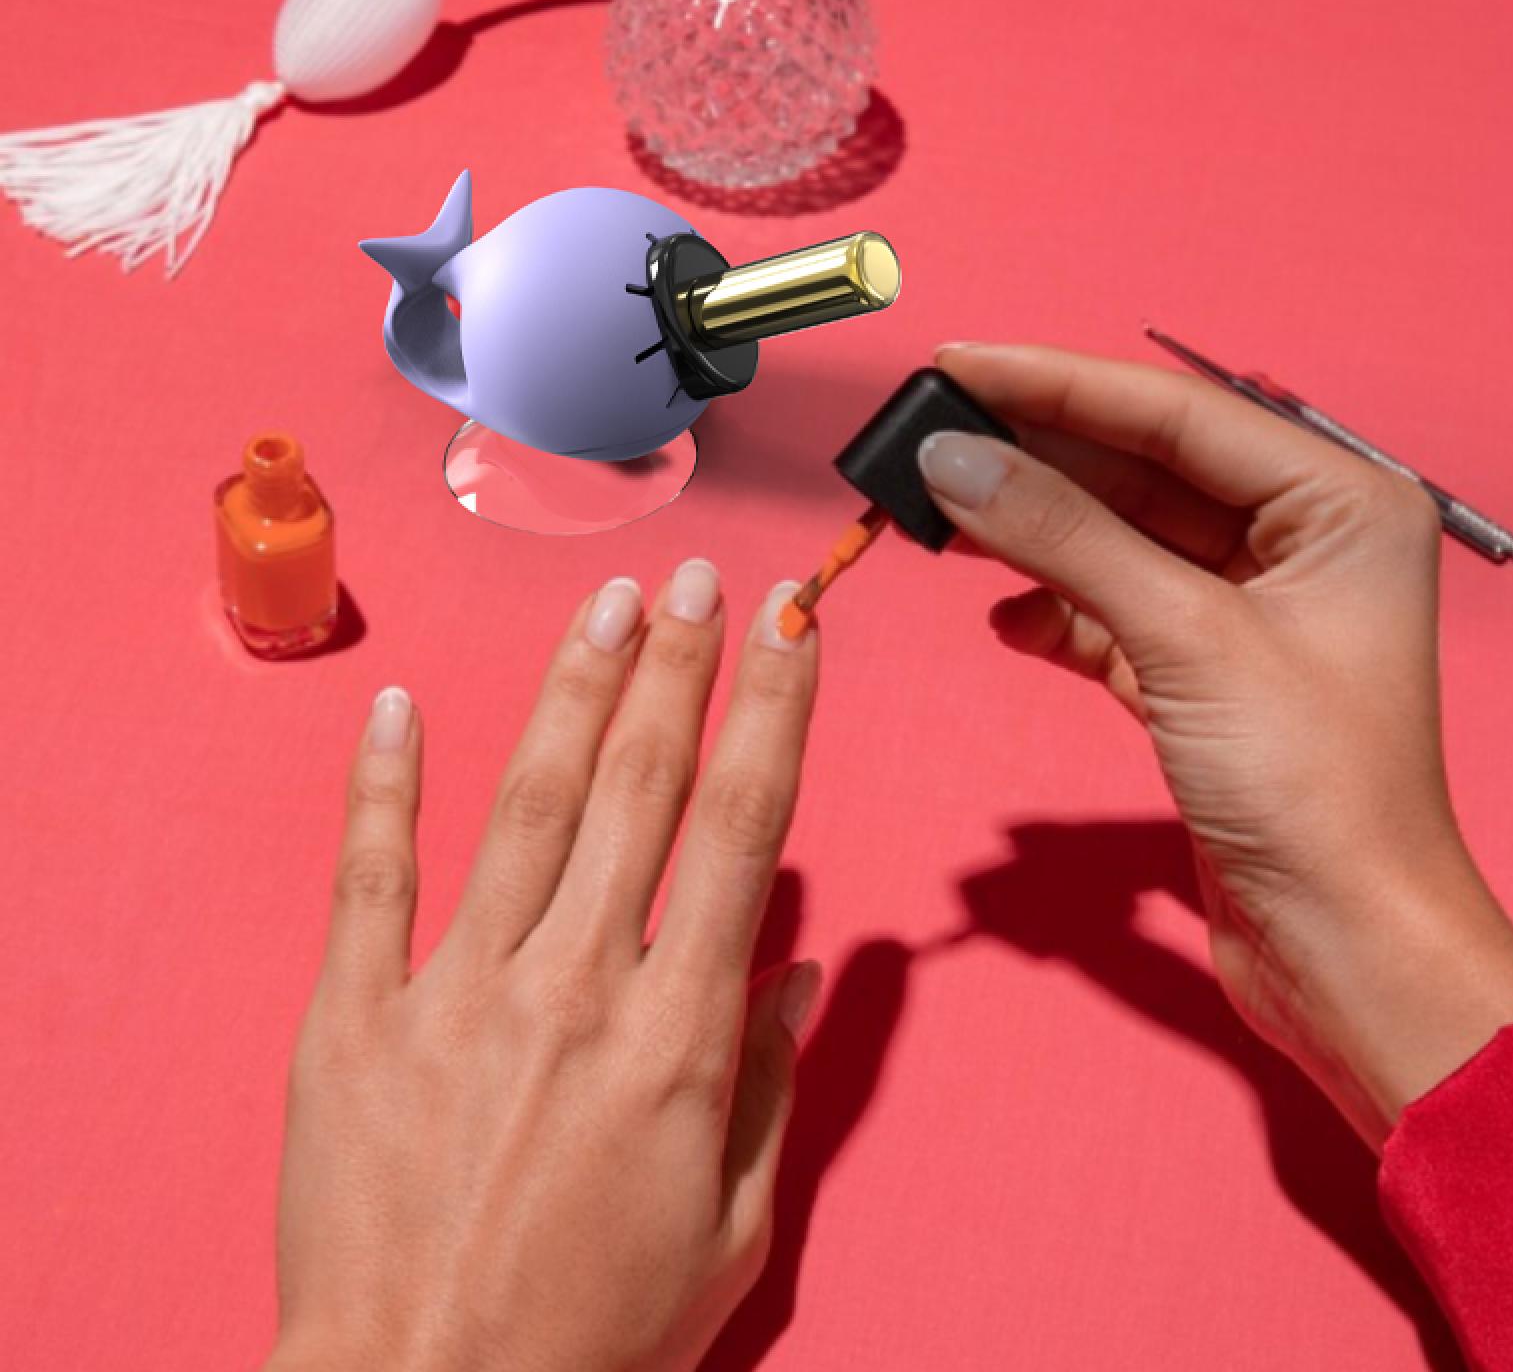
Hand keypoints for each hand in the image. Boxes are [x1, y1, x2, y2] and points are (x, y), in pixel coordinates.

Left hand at [268, 564, 822, 1371]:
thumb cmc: (591, 1336)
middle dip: (680, 663)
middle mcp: (575, 985)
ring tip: (608, 604)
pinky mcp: (355, 1018)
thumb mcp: (728, 1230)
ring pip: (529, 803)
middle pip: (641, 784)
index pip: (741, 828)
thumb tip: (797, 970)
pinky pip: (370, 877)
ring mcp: (456, 991)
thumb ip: (768, 1085)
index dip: (774, 711)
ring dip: (575, 691)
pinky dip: (383, 783)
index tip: (794, 629)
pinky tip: (398, 704)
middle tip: (701, 577)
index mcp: (677, 1034)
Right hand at [922, 343, 1512, 1145]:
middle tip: (929, 434)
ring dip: (1031, 533)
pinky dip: (1056, 611)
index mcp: (1339, 504)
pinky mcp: (1204, 674)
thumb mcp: (1185, 641)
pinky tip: (1006, 616)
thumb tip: (954, 463)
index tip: (957, 364)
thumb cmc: (1316, 795)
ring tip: (940, 515)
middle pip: (1141, 469)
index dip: (1056, 384)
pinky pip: (1112, 611)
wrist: (1344, 953)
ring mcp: (1250, 610)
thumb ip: (1065, 538)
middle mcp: (1300, 542)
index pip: (1174, 412)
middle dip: (1033, 458)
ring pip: (1118, 540)